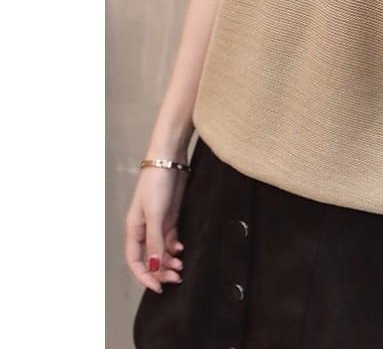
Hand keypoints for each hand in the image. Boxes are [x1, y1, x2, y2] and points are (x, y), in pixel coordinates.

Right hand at [125, 162, 187, 292]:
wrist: (169, 161)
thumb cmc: (156, 184)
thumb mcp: (155, 214)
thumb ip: (155, 241)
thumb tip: (153, 267)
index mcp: (134, 229)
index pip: (134, 260)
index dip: (144, 276)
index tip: (158, 288)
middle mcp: (144, 228)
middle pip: (149, 258)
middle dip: (160, 271)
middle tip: (176, 278)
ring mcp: (157, 222)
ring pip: (161, 249)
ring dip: (169, 260)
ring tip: (181, 266)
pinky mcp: (170, 216)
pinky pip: (170, 238)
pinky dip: (175, 246)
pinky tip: (182, 250)